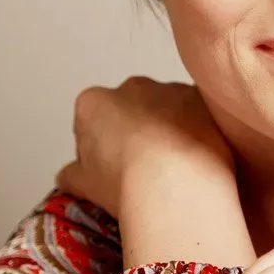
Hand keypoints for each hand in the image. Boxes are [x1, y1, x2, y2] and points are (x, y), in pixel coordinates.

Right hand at [55, 76, 236, 218]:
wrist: (177, 184)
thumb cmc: (129, 182)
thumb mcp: (84, 186)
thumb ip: (72, 174)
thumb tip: (69, 176)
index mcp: (94, 103)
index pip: (90, 123)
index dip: (99, 149)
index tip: (110, 171)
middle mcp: (132, 87)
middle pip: (130, 109)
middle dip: (135, 132)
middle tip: (144, 169)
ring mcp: (170, 90)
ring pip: (167, 108)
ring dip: (169, 128)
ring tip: (175, 167)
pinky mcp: (204, 100)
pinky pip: (199, 113)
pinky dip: (199, 130)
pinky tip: (198, 158)